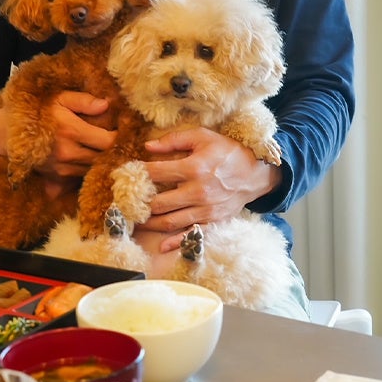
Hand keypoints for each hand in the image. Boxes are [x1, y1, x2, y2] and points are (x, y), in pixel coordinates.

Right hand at [35, 91, 116, 180]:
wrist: (9, 135)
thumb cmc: (38, 112)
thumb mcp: (59, 99)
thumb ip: (83, 101)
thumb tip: (106, 104)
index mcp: (72, 130)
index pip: (107, 141)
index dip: (119, 138)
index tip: (124, 132)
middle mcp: (69, 152)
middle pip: (104, 157)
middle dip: (113, 151)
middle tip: (120, 143)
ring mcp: (64, 167)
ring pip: (94, 168)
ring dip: (102, 161)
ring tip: (107, 150)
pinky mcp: (59, 176)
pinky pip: (83, 175)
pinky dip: (90, 167)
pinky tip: (92, 158)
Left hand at [138, 127, 280, 251]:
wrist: (256, 173)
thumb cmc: (227, 152)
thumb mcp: (203, 137)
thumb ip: (174, 140)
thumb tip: (148, 147)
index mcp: (194, 168)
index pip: (157, 173)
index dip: (139, 174)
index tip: (125, 174)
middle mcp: (198, 191)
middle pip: (159, 202)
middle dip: (139, 204)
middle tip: (126, 203)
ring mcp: (206, 210)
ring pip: (170, 221)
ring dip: (150, 223)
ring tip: (136, 221)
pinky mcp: (213, 221)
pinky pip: (191, 234)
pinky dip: (176, 242)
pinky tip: (162, 245)